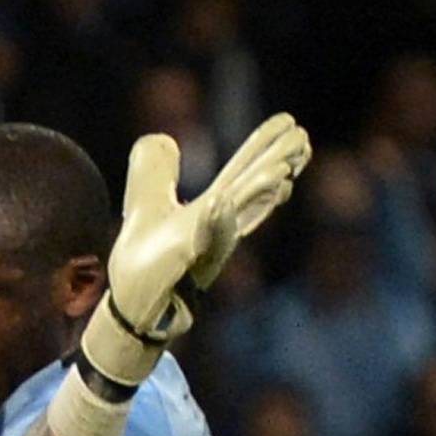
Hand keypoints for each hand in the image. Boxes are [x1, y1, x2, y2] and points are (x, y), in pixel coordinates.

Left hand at [83, 117, 309, 382]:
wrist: (133, 311)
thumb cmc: (144, 264)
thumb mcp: (144, 204)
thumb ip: (155, 172)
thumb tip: (163, 139)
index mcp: (212, 211)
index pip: (243, 173)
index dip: (265, 148)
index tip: (292, 125)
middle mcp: (218, 229)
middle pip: (252, 191)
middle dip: (277, 164)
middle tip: (302, 137)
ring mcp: (204, 249)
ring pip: (238, 217)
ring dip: (259, 194)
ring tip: (281, 170)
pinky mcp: (182, 268)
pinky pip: (202, 244)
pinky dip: (215, 224)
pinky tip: (220, 202)